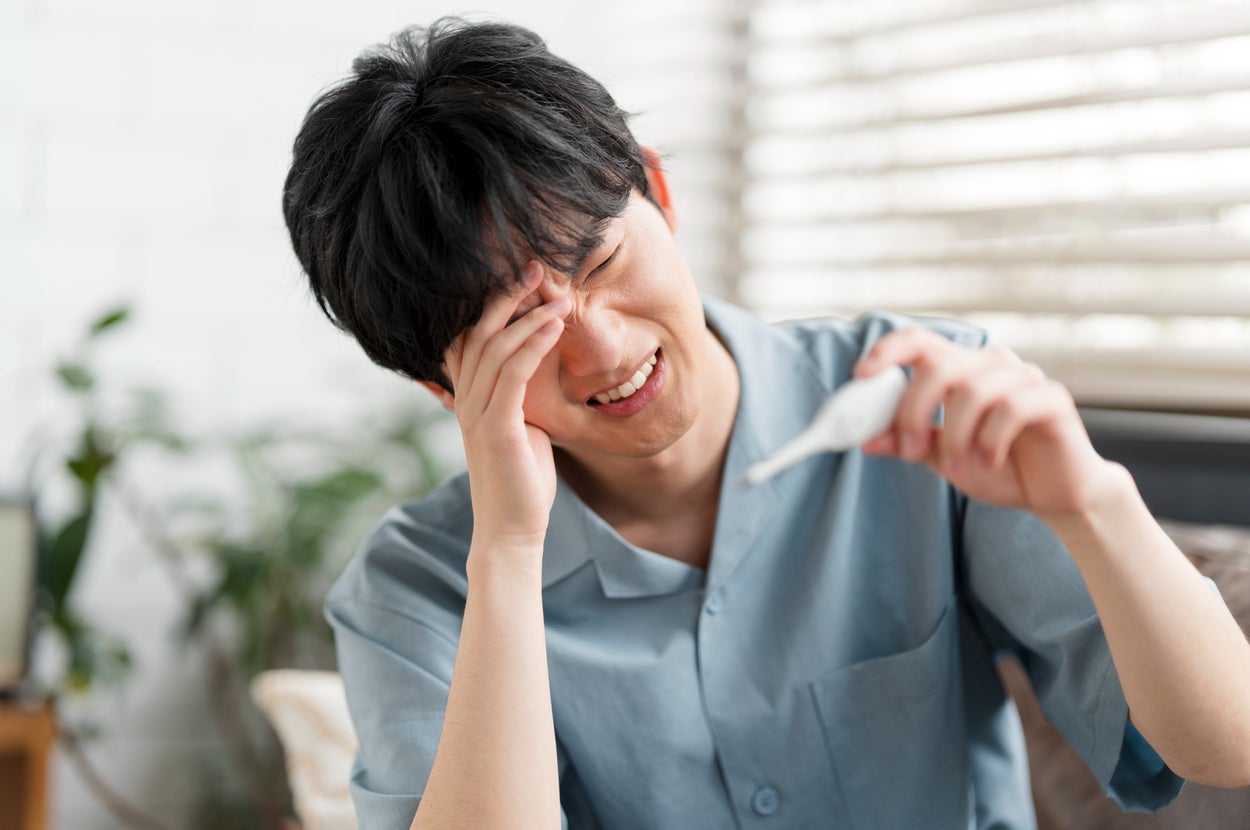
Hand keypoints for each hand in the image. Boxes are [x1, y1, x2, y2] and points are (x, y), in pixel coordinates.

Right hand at [443, 262, 570, 558]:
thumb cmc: (521, 482)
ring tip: (556, 291)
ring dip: (527, 315)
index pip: (470, 338)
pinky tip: (554, 324)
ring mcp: (477, 413)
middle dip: (506, 296)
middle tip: (534, 266)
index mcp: (468, 398)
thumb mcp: (521, 428)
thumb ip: (520, 396)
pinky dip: (533, 344)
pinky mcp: (496, 427)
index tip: (522, 278)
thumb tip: (538, 367)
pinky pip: (512, 374)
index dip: (491, 304)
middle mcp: (466, 400)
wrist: (512, 531)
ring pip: (495, 348)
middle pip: (477, 332)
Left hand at [854, 328, 1121, 518]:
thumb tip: (866, 439)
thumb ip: (908, 442)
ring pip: (973, 390)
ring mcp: (1024, 378)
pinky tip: (991, 462)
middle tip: (910, 450)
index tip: (860, 375)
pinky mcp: (1052, 399)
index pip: (919, 341)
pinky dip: (990, 441)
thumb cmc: (996, 468)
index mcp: (959, 369)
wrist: (1053, 496)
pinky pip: (1011, 408)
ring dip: (955, 436)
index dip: (887, 351)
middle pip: (939, 365)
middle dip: (915, 410)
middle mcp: (990, 365)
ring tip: (957, 467)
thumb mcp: (941, 458)